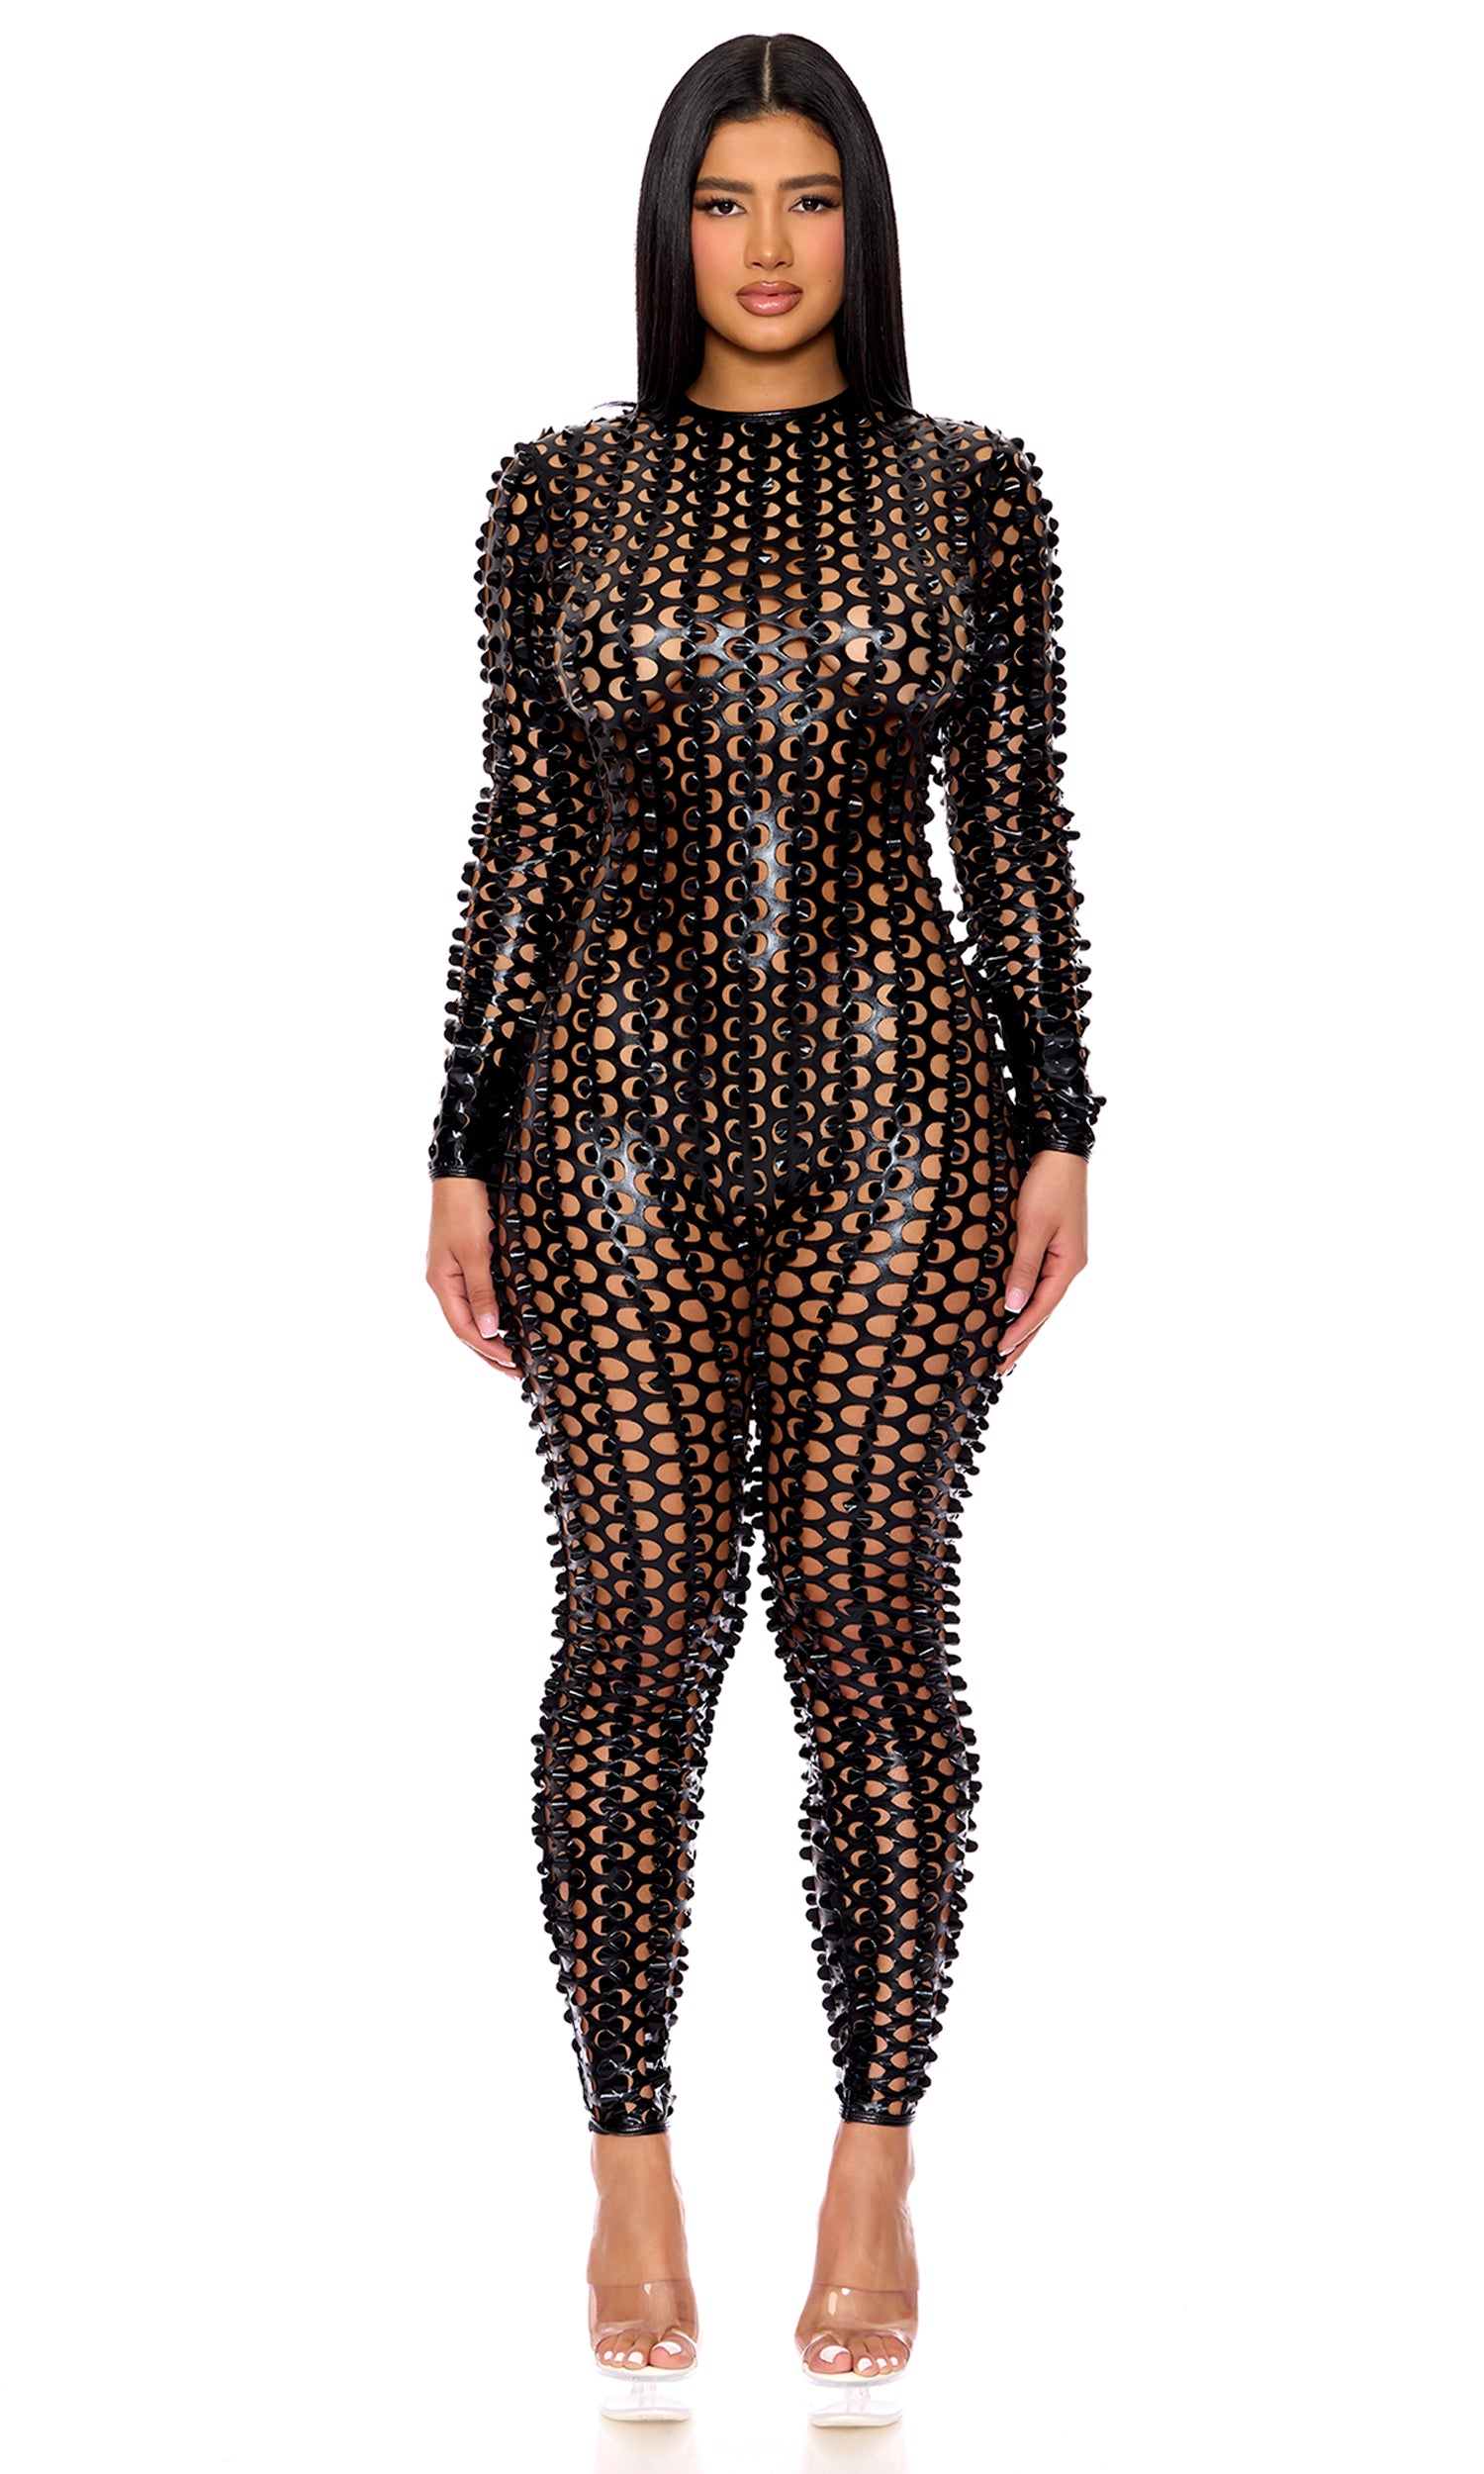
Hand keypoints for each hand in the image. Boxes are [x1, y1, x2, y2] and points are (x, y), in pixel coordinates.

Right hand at [426, 1177, 519, 1377]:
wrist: (462, 1172)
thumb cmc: (466, 1208)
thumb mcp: (476, 1252)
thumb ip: (483, 1292)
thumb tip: (490, 1330)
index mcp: (442, 1283)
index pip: (464, 1328)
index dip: (489, 1349)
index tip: (514, 1363)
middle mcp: (445, 1282)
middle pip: (466, 1327)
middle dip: (490, 1352)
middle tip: (517, 1371)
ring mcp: (454, 1272)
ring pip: (472, 1314)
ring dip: (491, 1337)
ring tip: (514, 1356)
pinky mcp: (465, 1261)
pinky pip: (477, 1297)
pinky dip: (492, 1315)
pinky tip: (507, 1323)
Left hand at [998, 1150, 1089, 1376]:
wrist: (1061, 1153)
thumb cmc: (1048, 1186)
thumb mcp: (1033, 1226)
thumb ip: (1024, 1267)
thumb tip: (1012, 1305)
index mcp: (1069, 1264)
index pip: (1041, 1307)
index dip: (1019, 1331)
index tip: (999, 1351)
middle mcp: (1069, 1265)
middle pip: (1043, 1311)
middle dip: (1022, 1339)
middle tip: (1001, 1366)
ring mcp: (1064, 1257)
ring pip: (1042, 1300)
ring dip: (1025, 1325)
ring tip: (1007, 1350)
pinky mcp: (1055, 1247)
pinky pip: (1040, 1283)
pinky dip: (1027, 1302)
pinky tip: (1016, 1311)